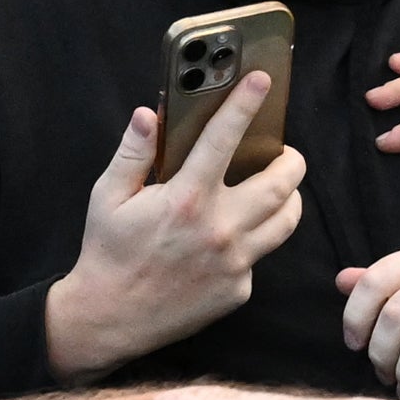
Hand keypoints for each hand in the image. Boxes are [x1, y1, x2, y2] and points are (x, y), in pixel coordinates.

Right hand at [41, 89, 304, 379]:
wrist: (109, 320)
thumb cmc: (108, 254)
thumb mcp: (108, 197)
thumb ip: (133, 154)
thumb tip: (149, 116)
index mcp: (186, 199)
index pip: (224, 139)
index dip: (245, 104)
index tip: (261, 80)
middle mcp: (219, 228)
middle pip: (282, 183)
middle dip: (292, 159)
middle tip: (285, 152)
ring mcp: (234, 262)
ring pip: (287, 220)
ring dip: (290, 198)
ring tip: (277, 188)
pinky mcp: (239, 289)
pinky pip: (260, 255)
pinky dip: (255, 239)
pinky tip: (234, 236)